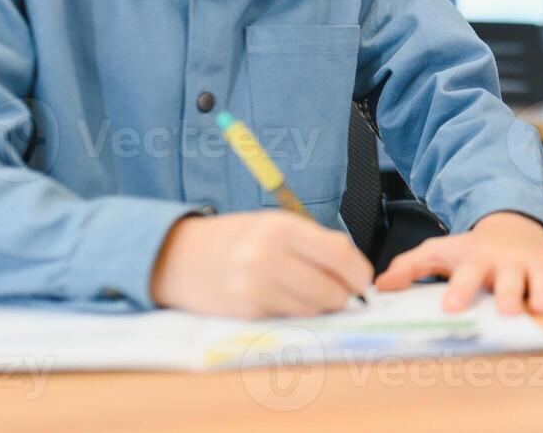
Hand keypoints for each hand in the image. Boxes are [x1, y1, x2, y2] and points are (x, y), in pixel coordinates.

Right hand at [149, 210, 372, 317]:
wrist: (179, 257)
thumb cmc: (236, 238)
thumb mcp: (274, 225)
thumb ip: (314, 243)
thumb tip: (354, 271)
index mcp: (282, 228)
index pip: (339, 255)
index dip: (359, 272)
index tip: (363, 280)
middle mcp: (269, 257)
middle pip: (330, 288)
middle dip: (345, 295)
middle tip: (346, 294)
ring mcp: (257, 288)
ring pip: (314, 308)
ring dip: (324, 307)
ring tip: (318, 296)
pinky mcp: (248, 313)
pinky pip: (291, 318)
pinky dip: (299, 313)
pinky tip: (291, 301)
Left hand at [374, 211, 542, 314]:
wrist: (511, 224)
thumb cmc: (473, 248)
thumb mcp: (441, 251)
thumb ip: (411, 267)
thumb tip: (380, 285)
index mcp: (477, 260)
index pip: (466, 275)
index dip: (460, 290)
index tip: (451, 307)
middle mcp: (507, 263)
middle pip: (508, 278)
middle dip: (508, 293)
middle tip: (506, 308)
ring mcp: (533, 265)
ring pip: (542, 278)